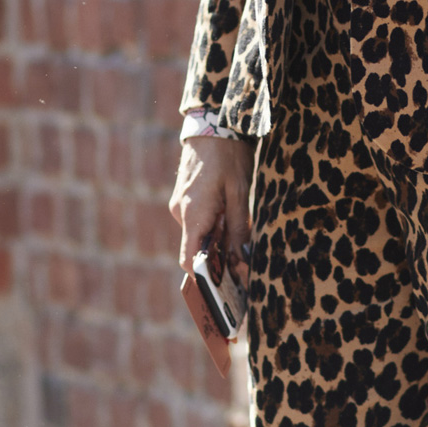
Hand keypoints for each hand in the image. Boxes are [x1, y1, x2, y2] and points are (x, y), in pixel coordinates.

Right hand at [169, 135, 254, 377]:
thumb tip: (243, 267)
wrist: (214, 123)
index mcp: (193, 215)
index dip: (203, 284)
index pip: (191, 262)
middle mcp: (182, 214)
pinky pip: (201, 227)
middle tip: (240, 297)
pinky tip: (236, 242)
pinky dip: (216, 237)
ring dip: (219, 254)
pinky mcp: (189, 201)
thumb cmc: (229, 157)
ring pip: (201, 240)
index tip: (220, 303)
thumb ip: (239, 231)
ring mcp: (182, 207)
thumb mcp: (240, 194)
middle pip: (197, 254)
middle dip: (216, 274)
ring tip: (245, 271)